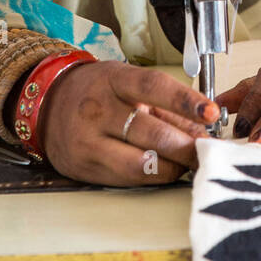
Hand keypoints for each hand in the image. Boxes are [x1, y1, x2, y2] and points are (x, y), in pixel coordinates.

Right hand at [39, 61, 218, 185]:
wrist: (49, 105)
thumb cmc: (98, 92)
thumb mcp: (128, 83)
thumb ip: (165, 106)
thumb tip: (203, 130)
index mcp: (114, 80)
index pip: (154, 87)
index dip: (186, 100)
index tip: (211, 113)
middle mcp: (98, 110)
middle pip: (152, 133)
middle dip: (186, 146)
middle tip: (207, 150)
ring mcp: (88, 141)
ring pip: (141, 163)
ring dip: (173, 167)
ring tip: (187, 162)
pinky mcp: (84, 168)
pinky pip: (128, 179)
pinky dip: (152, 176)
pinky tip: (163, 169)